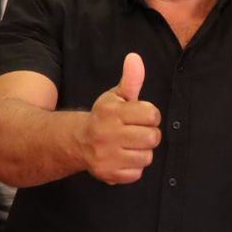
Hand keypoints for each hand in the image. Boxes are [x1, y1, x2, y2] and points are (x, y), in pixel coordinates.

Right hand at [82, 53, 161, 183]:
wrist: (78, 141)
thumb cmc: (105, 117)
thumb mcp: (116, 96)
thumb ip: (131, 79)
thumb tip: (135, 57)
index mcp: (111, 112)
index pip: (151, 114)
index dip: (150, 115)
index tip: (139, 117)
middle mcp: (107, 134)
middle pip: (152, 137)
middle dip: (149, 134)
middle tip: (135, 132)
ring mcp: (107, 156)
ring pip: (147, 157)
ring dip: (142, 152)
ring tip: (128, 145)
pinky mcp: (108, 174)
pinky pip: (137, 173)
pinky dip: (133, 167)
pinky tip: (122, 158)